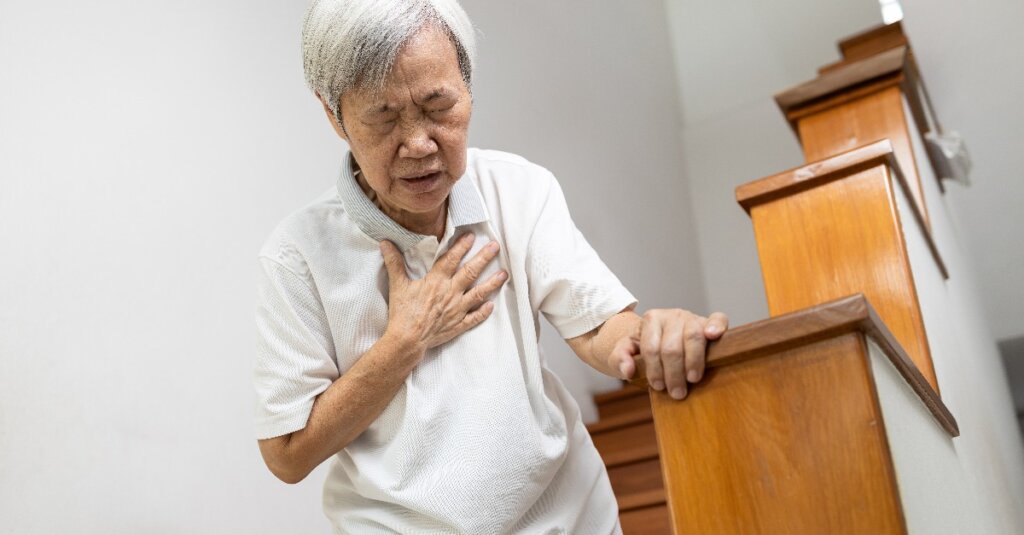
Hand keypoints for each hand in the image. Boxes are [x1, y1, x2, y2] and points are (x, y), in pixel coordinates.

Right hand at [380, 234, 506, 355]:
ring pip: (479, 293)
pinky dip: (484, 312)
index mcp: (436, 281)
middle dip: (484, 257)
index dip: (462, 246)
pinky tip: (492, 305)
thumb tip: (385, 243)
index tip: (472, 236)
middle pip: (471, 272)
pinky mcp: (459, 324)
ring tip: (504, 274)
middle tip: (496, 247)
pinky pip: (475, 317)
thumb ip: (394, 263)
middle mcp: (451, 292)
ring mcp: (457, 309)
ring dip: (492, 283)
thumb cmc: (403, 312)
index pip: (452, 259)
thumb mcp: (398, 285)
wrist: (407, 339)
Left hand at [610, 309, 727, 399]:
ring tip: (692, 379)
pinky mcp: (708, 321)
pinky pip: (718, 319)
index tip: (658, 387)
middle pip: (672, 347)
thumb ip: (620, 359)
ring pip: (693, 337)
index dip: (655, 370)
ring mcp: (692, 317)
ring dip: (693, 362)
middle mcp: (672, 315)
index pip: (652, 348)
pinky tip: (713, 336)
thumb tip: (628, 370)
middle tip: (676, 392)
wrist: (659, 339)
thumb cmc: (642, 349)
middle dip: (673, 373)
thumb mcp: (624, 353)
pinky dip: (717, 326)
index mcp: (650, 320)